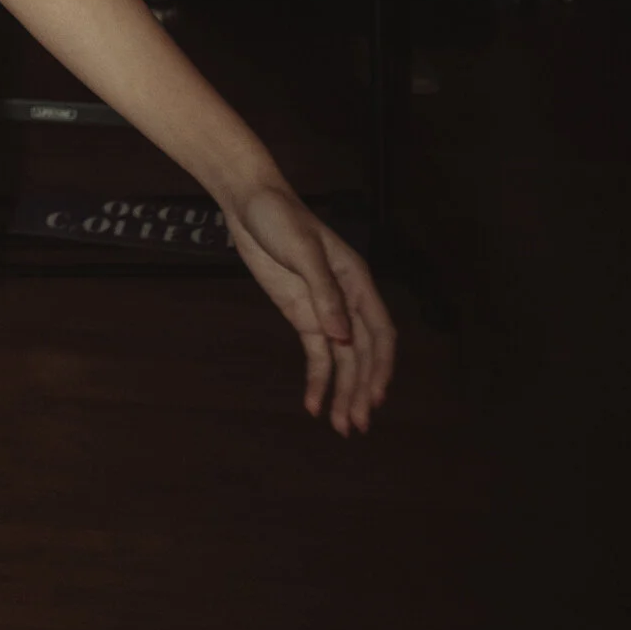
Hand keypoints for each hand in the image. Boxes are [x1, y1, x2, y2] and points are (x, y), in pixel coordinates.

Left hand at [225, 184, 395, 434]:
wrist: (249, 203)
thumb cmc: (281, 217)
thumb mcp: (303, 252)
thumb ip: (325, 294)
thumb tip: (344, 338)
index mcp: (357, 282)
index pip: (380, 332)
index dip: (381, 366)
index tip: (375, 397)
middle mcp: (347, 301)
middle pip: (362, 354)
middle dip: (361, 390)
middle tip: (356, 424)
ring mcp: (324, 311)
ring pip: (342, 360)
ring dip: (343, 392)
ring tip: (342, 426)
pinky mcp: (301, 315)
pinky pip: (315, 354)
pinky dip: (317, 379)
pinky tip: (313, 404)